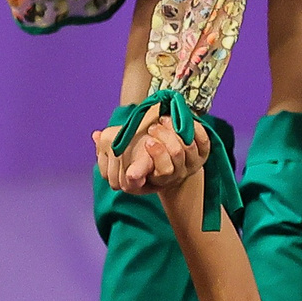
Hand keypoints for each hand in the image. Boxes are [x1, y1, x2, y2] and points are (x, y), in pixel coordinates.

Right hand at [94, 110, 210, 195]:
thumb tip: (97, 136)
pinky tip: (183, 120)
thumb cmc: (144, 155)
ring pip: (186, 149)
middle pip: (172, 160)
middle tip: (153, 128)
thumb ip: (113, 145)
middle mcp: (172, 176)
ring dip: (174, 132)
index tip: (147, 142)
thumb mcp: (127, 151)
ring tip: (164, 120)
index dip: (151, 159)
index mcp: (151, 180)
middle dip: (163, 140)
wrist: (174, 164)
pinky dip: (195, 128)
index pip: (150, 176)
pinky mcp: (204, 154)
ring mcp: (189, 166)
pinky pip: (203, 141)